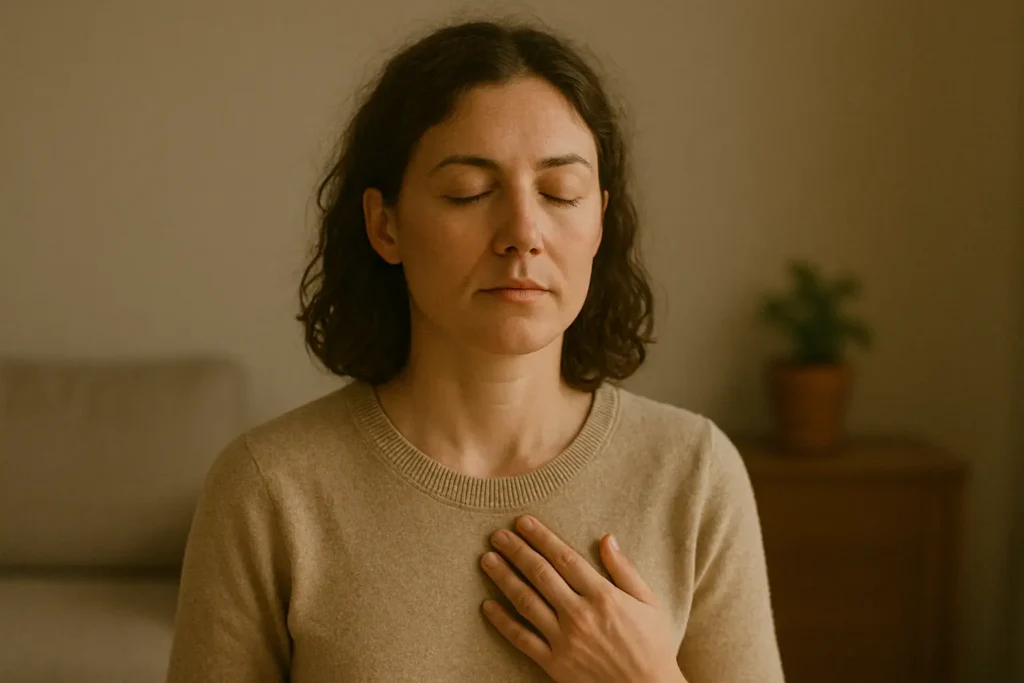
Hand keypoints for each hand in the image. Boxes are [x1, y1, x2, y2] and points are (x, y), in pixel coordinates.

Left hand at [480, 515, 685, 682]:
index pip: (564, 558)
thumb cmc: (652, 647)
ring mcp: (564, 639)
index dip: (541, 537)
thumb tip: (607, 538)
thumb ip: (625, 570)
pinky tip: (488, 606)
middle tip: (497, 535)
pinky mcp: (554, 663)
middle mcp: (579, 614)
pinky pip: (522, 638)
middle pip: (540, 574)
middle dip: (516, 551)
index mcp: (603, 595)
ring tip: (487, 559)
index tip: (523, 522)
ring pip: (526, 601)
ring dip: (504, 577)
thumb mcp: (649, 602)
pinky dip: (502, 621)